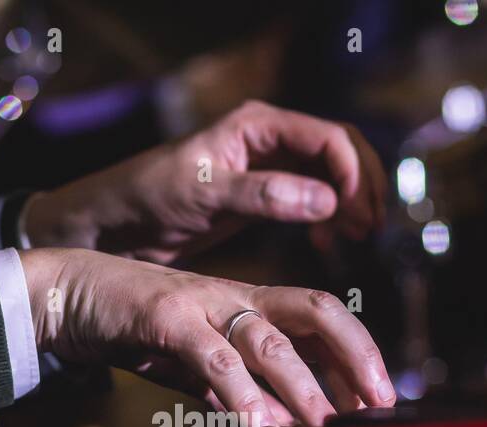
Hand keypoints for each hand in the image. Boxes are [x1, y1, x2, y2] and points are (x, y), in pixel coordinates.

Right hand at [20, 248, 394, 426]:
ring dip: (302, 383)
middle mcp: (236, 297)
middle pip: (316, 310)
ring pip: (268, 338)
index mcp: (249, 303)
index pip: (320, 317)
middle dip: (355, 354)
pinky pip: (211, 355)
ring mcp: (203, 303)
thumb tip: (273, 425)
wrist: (68, 294)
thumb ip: (232, 388)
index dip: (357, 352)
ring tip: (325, 422)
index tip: (382, 396)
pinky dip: (236, 389)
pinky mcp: (165, 318)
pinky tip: (253, 422)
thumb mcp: (194, 363)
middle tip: (379, 402)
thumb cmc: (135, 327)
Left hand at [21, 101, 387, 263]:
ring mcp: (268, 167)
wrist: (116, 222)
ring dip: (350, 203)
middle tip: (369, 226)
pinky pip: (312, 198)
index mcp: (256, 125)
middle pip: (339, 151)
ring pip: (331, 176)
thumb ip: (265, 195)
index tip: (357, 211)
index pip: (328, 137)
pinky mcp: (263, 196)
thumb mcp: (205, 194)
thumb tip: (327, 200)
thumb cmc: (149, 196)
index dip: (352, 172)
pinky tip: (328, 242)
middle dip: (361, 186)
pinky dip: (328, 217)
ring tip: (356, 236)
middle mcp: (268, 139)